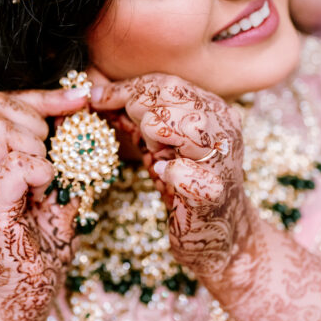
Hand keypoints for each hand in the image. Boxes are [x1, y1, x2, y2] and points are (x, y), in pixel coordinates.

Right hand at [0, 86, 86, 320]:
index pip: (2, 102)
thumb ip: (68, 160)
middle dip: (38, 116)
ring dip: (37, 145)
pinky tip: (48, 187)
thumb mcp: (60, 192)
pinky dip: (38, 169)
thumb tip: (89, 124)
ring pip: (0, 131)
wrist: (24, 295)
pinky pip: (12, 167)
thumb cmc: (41, 247)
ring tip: (48, 175)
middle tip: (55, 151)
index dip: (44, 95)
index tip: (80, 99)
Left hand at [91, 73, 256, 276]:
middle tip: (137, 134)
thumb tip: (96, 94)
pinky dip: (167, 172)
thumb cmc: (185, 187)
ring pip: (173, 124)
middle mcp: (224, 128)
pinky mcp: (212, 191)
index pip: (167, 84)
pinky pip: (177, 170)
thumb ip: (136, 117)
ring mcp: (221, 158)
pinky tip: (167, 176)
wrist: (218, 237)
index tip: (97, 97)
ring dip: (154, 136)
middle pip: (168, 97)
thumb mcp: (159, 144)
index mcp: (214, 111)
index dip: (127, 88)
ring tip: (159, 155)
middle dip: (139, 110)